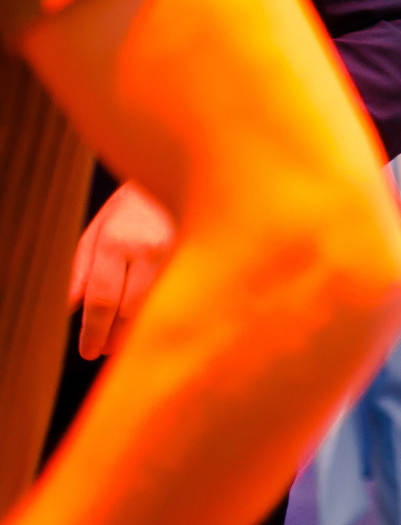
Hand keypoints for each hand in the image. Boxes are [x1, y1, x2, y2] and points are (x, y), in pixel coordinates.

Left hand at [65, 180, 174, 359]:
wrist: (188, 174)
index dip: (92, 332)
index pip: (102, 300)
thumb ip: (81, 266)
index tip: (88, 351)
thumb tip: (70, 307)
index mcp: (118, 241)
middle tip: (103, 350)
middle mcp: (150, 250)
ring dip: (139, 333)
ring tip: (124, 342)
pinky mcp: (208, 260)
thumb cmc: (138, 203)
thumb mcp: (100, 227)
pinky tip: (157, 323)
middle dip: (114, 337)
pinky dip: (167, 317)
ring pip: (159, 310)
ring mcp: (183, 256)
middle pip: (129, 311)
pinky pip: (183, 300)